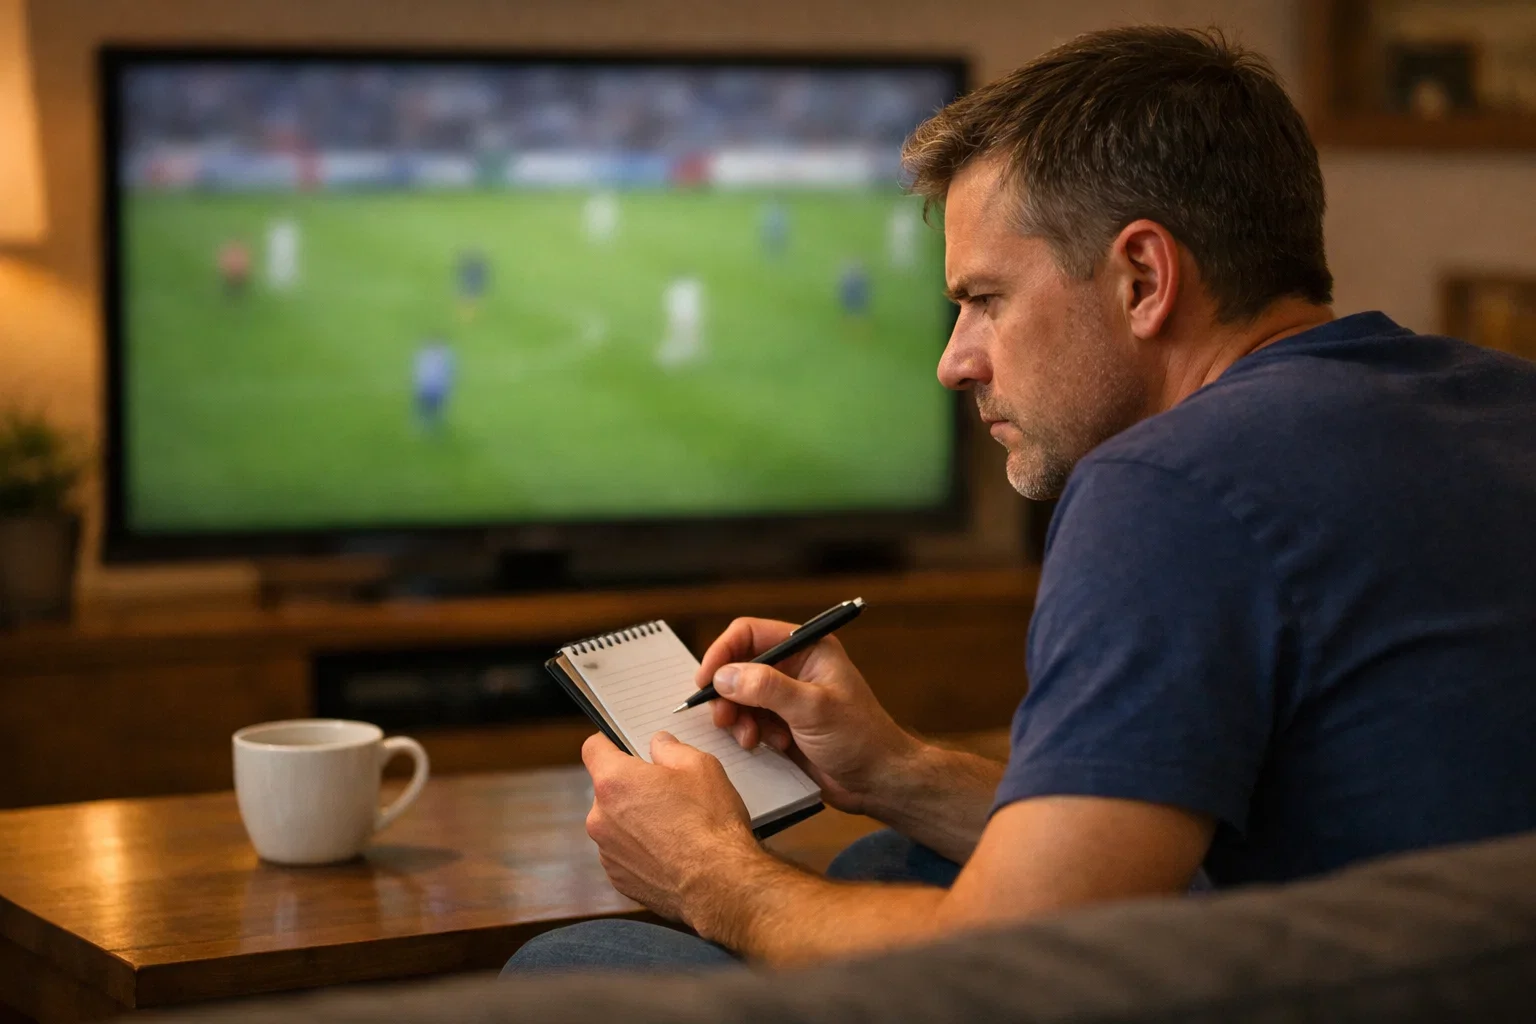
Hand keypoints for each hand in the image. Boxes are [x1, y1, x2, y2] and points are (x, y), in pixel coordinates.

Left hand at [581, 731, 759, 924]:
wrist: (719, 884)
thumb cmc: (710, 824)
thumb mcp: (700, 766)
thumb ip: (671, 748)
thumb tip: (659, 745)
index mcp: (615, 782)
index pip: (593, 749)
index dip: (609, 743)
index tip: (623, 745)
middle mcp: (600, 818)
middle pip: (608, 790)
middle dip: (632, 787)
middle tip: (667, 791)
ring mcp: (607, 852)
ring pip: (616, 823)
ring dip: (636, 820)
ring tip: (674, 826)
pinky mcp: (619, 879)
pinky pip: (624, 853)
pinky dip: (641, 849)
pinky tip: (672, 851)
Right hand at [699, 617, 918, 814]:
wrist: (877, 781)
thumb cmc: (861, 738)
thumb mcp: (813, 708)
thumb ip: (768, 688)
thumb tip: (724, 676)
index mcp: (807, 648)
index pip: (750, 634)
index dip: (723, 652)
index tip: (706, 679)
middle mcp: (794, 667)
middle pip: (739, 665)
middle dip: (726, 692)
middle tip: (722, 717)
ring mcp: (787, 696)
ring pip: (739, 695)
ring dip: (737, 716)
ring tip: (750, 737)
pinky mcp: (782, 723)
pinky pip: (749, 719)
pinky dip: (749, 732)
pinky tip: (768, 745)